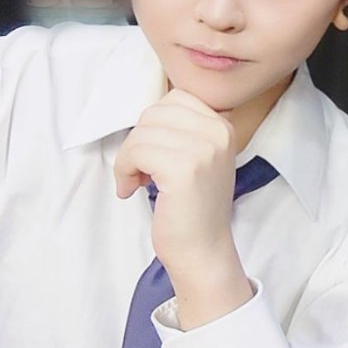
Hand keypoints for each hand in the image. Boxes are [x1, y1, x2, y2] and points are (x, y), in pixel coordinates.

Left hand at [115, 89, 249, 325]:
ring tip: (136, 180)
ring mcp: (203, 150)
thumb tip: (151, 111)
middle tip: (142, 169)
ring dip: (128, 158)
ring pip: (141, 132)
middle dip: (138, 140)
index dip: (154, 125)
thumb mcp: (200, 157)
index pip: (175, 98)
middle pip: (155, 112)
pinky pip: (136, 151)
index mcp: (224, 127)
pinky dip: (124, 170)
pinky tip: (131, 189)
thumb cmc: (193, 206)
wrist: (203, 249)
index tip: (155, 153)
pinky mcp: (183, 169)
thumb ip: (185, 128)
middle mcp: (219, 133)